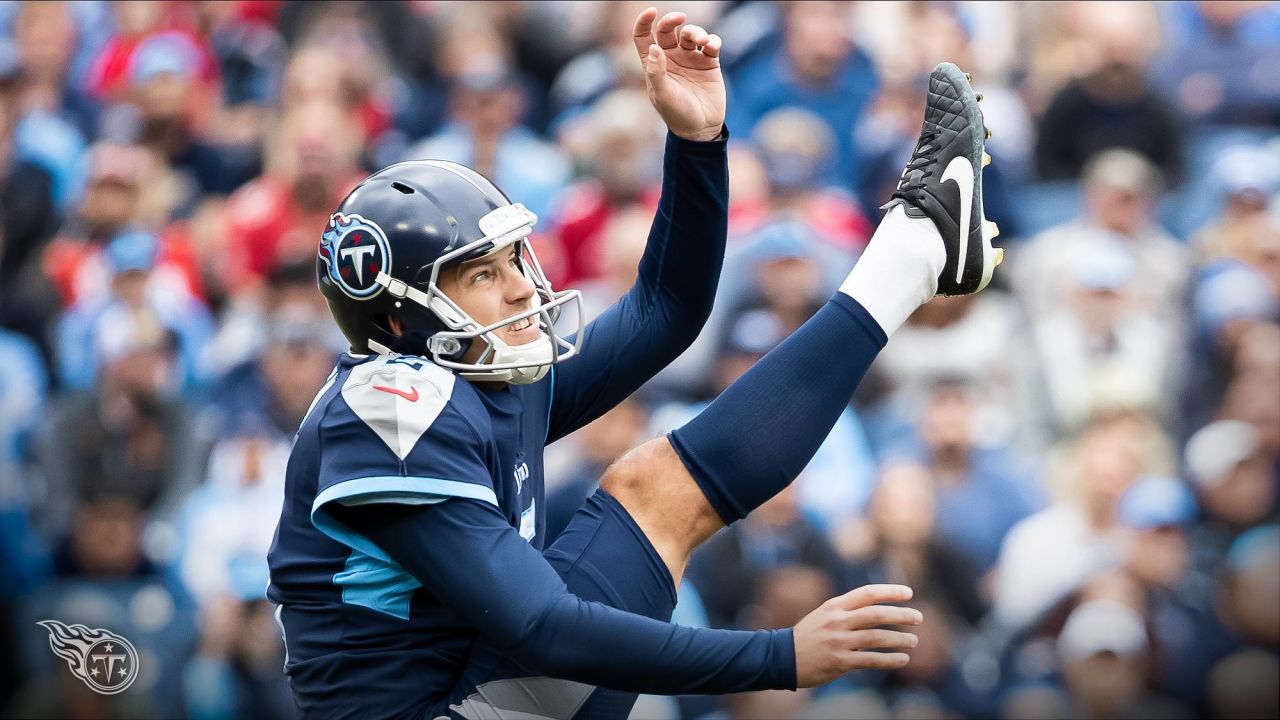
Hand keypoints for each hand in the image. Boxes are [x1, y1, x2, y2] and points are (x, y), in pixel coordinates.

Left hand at [632, 7, 725, 141]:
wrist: (701, 128)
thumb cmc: (677, 114)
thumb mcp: (663, 95)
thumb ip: (656, 71)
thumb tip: (654, 47)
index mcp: (654, 63)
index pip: (643, 37)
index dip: (644, 22)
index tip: (651, 12)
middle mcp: (671, 57)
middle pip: (667, 29)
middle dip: (672, 20)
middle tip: (680, 18)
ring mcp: (690, 58)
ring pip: (690, 33)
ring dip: (695, 31)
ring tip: (701, 42)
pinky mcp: (709, 62)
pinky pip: (711, 43)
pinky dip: (712, 40)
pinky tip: (711, 47)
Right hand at [792, 584, 922, 686]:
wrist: (782, 657)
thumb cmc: (807, 636)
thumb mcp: (824, 615)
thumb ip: (847, 611)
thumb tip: (877, 610)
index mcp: (834, 606)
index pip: (867, 593)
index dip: (890, 591)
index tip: (909, 593)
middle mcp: (837, 621)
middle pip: (876, 613)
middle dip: (901, 614)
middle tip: (918, 618)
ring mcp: (839, 641)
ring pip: (877, 636)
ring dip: (900, 638)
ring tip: (913, 641)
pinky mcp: (840, 661)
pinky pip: (871, 659)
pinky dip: (890, 659)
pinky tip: (903, 659)